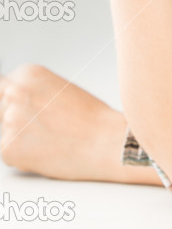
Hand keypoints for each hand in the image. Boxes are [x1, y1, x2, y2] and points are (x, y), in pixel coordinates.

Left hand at [0, 63, 122, 181]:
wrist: (105, 142)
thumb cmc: (90, 117)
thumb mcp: (58, 88)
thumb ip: (31, 91)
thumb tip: (9, 101)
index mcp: (27, 74)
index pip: (3, 87)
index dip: (15, 100)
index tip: (25, 108)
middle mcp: (14, 93)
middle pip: (2, 108)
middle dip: (16, 118)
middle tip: (43, 126)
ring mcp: (9, 120)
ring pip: (5, 130)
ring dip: (21, 136)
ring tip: (50, 138)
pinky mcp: (7, 148)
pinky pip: (8, 151)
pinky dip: (23, 155)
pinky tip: (46, 150)